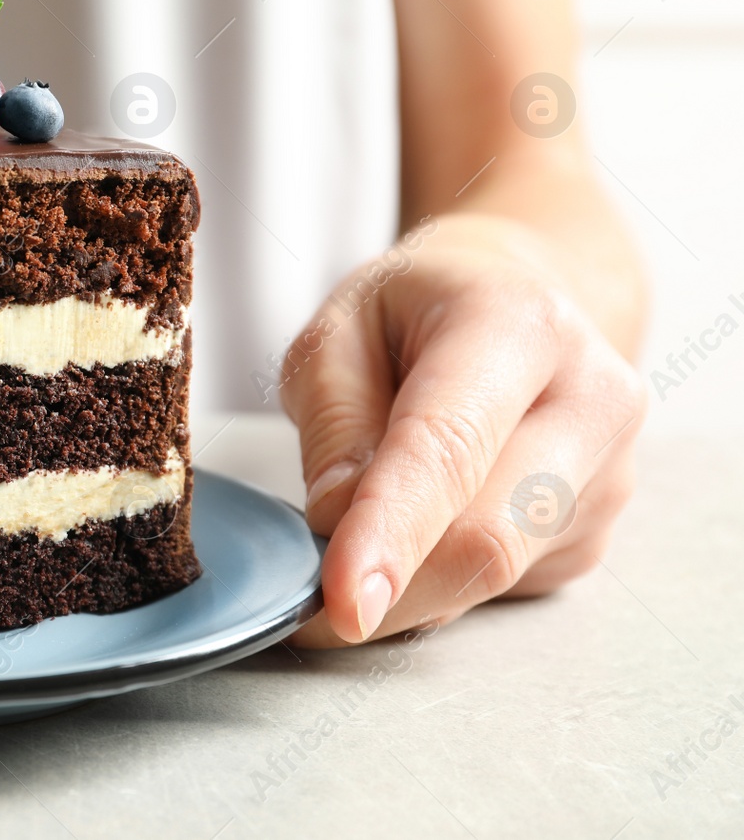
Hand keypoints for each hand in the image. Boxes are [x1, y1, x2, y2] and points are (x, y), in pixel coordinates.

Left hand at [281, 213, 646, 646]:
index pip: (448, 448)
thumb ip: (333, 421)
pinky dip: (438, 580)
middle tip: (301, 605)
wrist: (516, 304)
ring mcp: (608, 473)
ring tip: (360, 535)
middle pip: (486, 537)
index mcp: (518, 324)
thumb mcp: (339, 330)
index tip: (344, 605)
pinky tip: (421, 526)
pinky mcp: (595, 531)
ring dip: (407, 585)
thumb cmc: (416, 313)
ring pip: (493, 574)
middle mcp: (590, 398)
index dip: (391, 532)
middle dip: (387, 588)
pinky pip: (502, 587)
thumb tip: (335, 524)